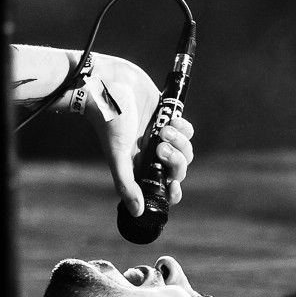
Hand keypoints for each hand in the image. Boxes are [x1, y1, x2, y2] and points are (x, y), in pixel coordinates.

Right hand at [85, 54, 193, 217]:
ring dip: (180, 141)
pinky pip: (186, 129)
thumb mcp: (117, 155)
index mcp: (139, 168)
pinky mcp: (167, 117)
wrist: (109, 83)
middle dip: (175, 160)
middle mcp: (150, 155)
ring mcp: (160, 137)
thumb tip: (137, 213)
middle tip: (161, 147)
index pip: (162, 189)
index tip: (172, 185)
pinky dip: (183, 126)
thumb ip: (126, 184)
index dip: (172, 192)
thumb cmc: (109, 120)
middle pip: (178, 169)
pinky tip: (171, 118)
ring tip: (165, 128)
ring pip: (185, 150)